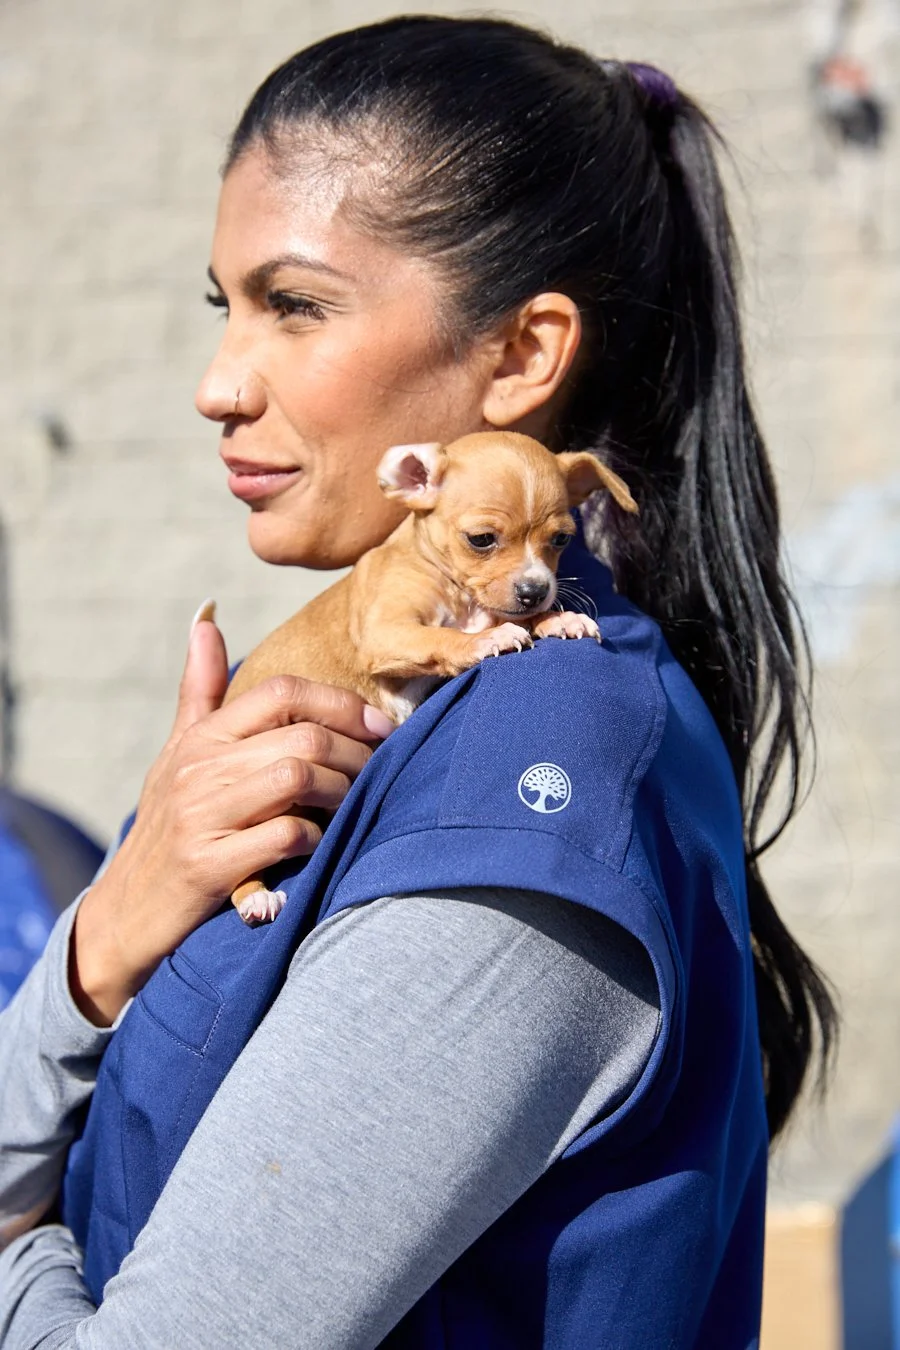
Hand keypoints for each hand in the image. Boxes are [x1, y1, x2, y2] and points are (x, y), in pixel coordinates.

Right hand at [70, 613, 393, 1026]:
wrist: (126, 912)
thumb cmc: (167, 826)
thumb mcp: (178, 754)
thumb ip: (201, 689)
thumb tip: (206, 618)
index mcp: (201, 738)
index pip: (280, 693)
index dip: (340, 704)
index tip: (378, 728)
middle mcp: (198, 769)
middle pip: (301, 736)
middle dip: (356, 752)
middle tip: (381, 770)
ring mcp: (201, 817)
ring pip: (297, 779)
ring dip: (342, 792)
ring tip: (358, 803)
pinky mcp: (208, 866)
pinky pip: (284, 836)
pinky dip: (317, 838)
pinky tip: (325, 843)